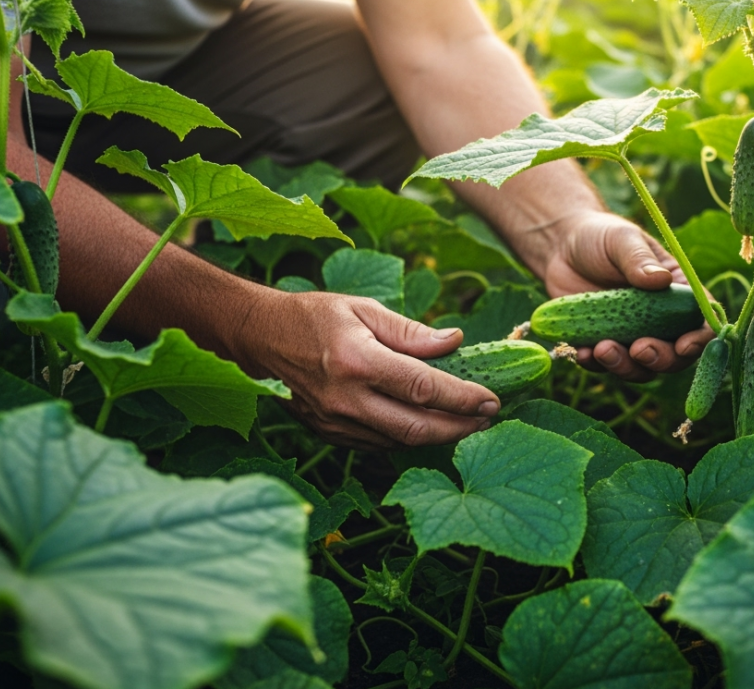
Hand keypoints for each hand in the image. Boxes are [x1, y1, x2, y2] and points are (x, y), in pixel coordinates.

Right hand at [230, 290, 499, 449]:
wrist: (261, 338)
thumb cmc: (315, 316)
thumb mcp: (364, 309)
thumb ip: (410, 331)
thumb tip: (455, 341)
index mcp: (358, 361)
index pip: (423, 388)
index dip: (463, 398)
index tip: (491, 400)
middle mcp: (346, 398)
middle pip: (416, 427)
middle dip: (459, 428)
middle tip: (488, 419)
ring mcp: (335, 421)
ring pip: (399, 442)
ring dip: (438, 437)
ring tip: (467, 423)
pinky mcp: (329, 434)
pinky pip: (379, 444)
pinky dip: (408, 439)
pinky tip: (428, 427)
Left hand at [539, 210, 714, 381]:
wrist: (560, 246)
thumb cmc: (600, 237)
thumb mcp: (622, 239)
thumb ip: (639, 260)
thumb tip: (661, 280)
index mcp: (675, 293)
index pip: (699, 321)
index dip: (699, 339)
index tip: (683, 345)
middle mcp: (659, 321)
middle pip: (673, 355)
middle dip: (660, 359)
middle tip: (638, 349)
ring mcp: (630, 336)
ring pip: (640, 368)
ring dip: (625, 366)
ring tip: (602, 349)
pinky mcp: (602, 344)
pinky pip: (604, 365)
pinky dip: (595, 365)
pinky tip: (582, 352)